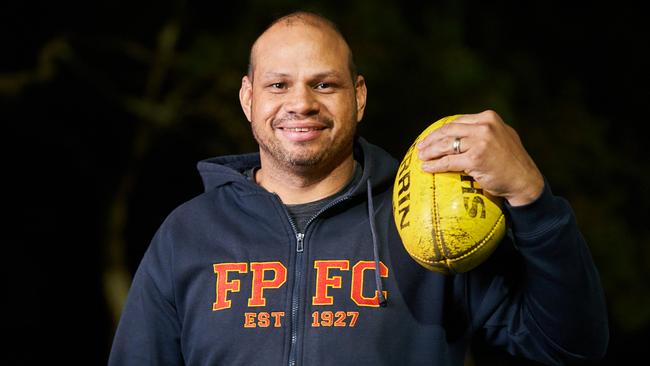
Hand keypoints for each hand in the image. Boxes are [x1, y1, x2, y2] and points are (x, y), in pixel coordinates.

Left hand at [416, 110, 543, 205]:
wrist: (525, 181)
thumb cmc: (512, 162)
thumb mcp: (502, 137)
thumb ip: (485, 131)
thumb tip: (461, 131)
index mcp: (489, 118)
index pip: (457, 122)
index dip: (441, 130)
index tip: (431, 137)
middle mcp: (484, 127)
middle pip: (448, 131)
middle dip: (431, 139)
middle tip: (421, 147)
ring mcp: (480, 142)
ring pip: (446, 145)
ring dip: (430, 151)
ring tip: (421, 157)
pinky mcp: (475, 158)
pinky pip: (448, 161)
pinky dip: (435, 165)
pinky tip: (427, 168)